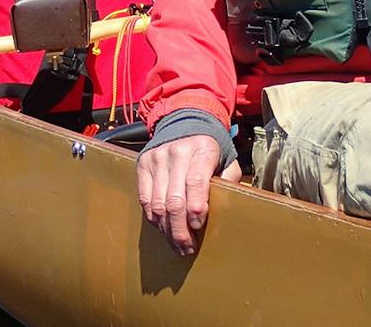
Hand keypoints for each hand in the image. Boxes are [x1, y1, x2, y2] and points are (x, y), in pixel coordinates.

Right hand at [136, 134, 242, 255]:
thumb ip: (228, 181)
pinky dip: (154, 219)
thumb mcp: (226, 159)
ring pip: (158, 204)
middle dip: (180, 230)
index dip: (196, 207)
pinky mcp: (143, 164)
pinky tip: (164, 229)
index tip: (198, 226)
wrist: (185, 122)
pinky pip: (145, 200)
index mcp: (202, 149)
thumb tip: (228, 207)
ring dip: (167, 230)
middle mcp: (177, 152)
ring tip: (177, 244)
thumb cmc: (209, 149)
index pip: (195, 181)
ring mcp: (157, 158)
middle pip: (174, 200)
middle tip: (187, 248)